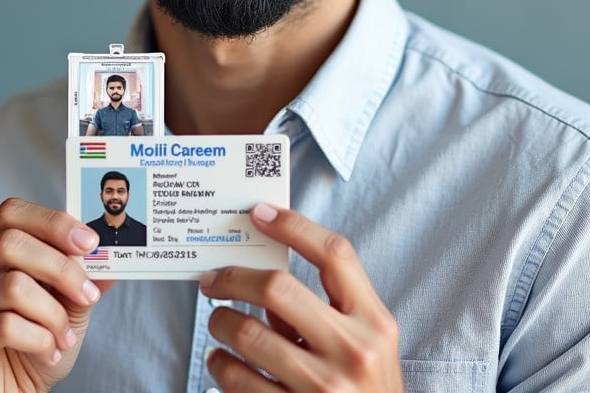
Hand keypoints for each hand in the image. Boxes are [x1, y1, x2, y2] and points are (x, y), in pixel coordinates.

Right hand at [0, 198, 113, 392]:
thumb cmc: (27, 347)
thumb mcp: (63, 306)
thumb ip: (81, 277)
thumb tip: (108, 255)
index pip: (11, 213)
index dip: (53, 222)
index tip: (89, 243)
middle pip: (10, 244)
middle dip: (60, 268)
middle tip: (87, 294)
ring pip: (11, 286)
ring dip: (52, 314)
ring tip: (64, 337)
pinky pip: (3, 326)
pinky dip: (38, 339)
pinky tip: (47, 352)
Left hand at [200, 204, 403, 391]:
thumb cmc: (366, 391)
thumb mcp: (368, 347)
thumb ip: (329, 311)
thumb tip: (265, 280)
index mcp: (374, 322)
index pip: (335, 254)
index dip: (294, 225)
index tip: (259, 213)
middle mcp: (353, 351)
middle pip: (278, 288)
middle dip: (234, 278)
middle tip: (214, 279)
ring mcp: (323, 389)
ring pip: (248, 334)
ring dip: (221, 323)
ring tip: (217, 322)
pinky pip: (239, 382)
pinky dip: (220, 366)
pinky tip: (220, 361)